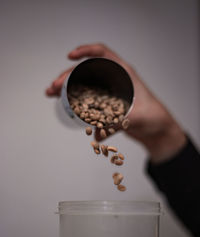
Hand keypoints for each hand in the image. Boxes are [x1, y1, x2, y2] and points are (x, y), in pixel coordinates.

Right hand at [46, 43, 185, 162]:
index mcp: (123, 73)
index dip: (85, 51)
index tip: (70, 56)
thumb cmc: (153, 118)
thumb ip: (119, 122)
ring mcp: (109, 92)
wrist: (157, 130)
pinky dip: (76, 103)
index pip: (102, 54)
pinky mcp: (106, 105)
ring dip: (67, 88)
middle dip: (67, 76)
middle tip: (54, 88)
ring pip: (84, 85)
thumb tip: (98, 132)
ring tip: (52, 95)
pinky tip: (65, 108)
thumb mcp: (138, 117)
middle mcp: (114, 80)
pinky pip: (88, 100)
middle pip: (87, 71)